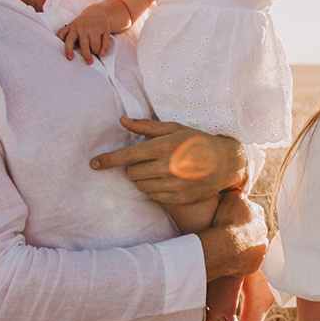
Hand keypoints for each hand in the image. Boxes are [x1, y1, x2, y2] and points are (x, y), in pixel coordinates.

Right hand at [56, 5, 112, 63]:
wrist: (96, 13)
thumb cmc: (101, 26)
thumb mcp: (106, 33)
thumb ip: (106, 44)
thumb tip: (101, 54)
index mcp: (94, 30)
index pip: (94, 45)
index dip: (96, 50)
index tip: (96, 51)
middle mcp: (83, 28)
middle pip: (84, 45)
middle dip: (87, 55)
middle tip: (89, 63)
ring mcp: (75, 27)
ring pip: (70, 39)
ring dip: (69, 49)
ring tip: (70, 58)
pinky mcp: (70, 26)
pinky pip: (62, 32)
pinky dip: (59, 38)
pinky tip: (59, 46)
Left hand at [90, 116, 247, 204]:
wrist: (225, 162)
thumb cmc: (197, 142)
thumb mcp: (175, 129)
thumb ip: (146, 127)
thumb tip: (122, 121)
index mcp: (163, 147)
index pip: (127, 155)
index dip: (108, 160)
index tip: (94, 164)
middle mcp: (167, 166)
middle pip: (131, 172)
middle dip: (135, 167)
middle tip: (149, 161)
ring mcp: (173, 185)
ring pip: (141, 186)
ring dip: (144, 179)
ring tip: (160, 170)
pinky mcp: (178, 198)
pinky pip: (153, 196)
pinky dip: (156, 189)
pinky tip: (169, 180)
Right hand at [199, 193, 267, 280]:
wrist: (227, 248)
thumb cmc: (227, 220)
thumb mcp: (230, 198)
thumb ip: (235, 193)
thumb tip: (237, 190)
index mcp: (258, 213)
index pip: (249, 212)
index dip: (238, 215)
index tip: (229, 219)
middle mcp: (263, 230)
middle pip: (253, 229)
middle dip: (243, 231)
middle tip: (228, 234)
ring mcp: (260, 248)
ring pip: (253, 245)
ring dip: (244, 245)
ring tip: (229, 247)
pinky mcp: (255, 263)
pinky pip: (249, 260)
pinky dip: (242, 259)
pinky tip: (231, 258)